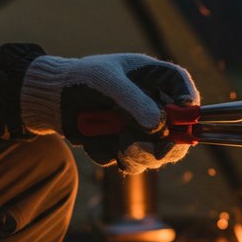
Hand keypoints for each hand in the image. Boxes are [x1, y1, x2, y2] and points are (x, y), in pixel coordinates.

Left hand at [19, 53, 199, 173]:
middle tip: (145, 146)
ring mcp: (142, 128)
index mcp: (155, 79)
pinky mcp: (127, 146)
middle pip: (180, 131)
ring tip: (113, 141)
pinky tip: (94, 140)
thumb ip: (135, 101)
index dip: (189, 107)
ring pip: (157, 154)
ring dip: (134, 152)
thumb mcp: (107, 82)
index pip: (184, 90)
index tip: (185, 120)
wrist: (52, 101)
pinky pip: (131, 162)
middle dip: (163, 144)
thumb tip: (161, 125)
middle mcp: (154, 105)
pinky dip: (111, 154)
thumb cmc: (81, 79)